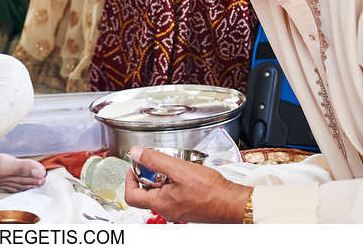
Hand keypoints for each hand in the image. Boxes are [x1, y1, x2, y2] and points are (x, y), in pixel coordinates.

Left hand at [123, 146, 251, 222]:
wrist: (232, 203)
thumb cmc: (210, 191)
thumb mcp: (178, 169)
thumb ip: (154, 160)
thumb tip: (136, 153)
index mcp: (160, 203)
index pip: (131, 195)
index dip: (130, 177)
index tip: (135, 165)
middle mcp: (167, 210)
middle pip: (145, 192)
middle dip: (148, 174)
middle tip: (155, 161)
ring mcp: (177, 210)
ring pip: (160, 192)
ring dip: (162, 177)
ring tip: (173, 165)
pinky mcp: (187, 207)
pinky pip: (173, 194)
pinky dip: (174, 182)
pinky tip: (185, 173)